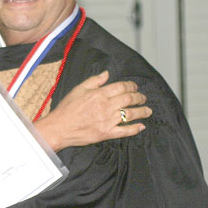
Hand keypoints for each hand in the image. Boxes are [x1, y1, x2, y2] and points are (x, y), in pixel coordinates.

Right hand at [34, 71, 151, 150]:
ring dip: (142, 112)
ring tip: (148, 111)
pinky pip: (124, 131)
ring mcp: (107, 120)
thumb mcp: (78, 89)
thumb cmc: (66, 108)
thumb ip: (94, 81)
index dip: (131, 86)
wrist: (59, 127)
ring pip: (130, 114)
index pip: (121, 87)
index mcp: (99, 94)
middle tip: (143, 98)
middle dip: (139, 97)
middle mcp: (106, 106)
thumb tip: (106, 74)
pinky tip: (141, 126)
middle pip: (128, 99)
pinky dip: (135, 129)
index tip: (135, 87)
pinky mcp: (106, 133)